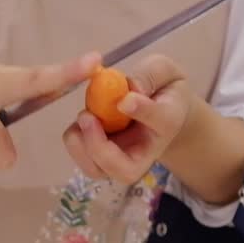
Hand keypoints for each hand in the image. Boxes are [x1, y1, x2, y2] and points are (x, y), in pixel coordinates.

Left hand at [62, 55, 195, 186]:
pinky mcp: (102, 159)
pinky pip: (84, 161)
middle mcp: (147, 152)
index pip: (163, 121)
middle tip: (87, 116)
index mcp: (168, 122)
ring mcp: (122, 161)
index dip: (143, 112)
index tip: (125, 99)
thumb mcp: (163, 70)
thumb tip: (129, 91)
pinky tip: (80, 121)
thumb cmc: (163, 88)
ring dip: (82, 147)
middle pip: (126, 172)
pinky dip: (75, 142)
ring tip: (83, 116)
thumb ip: (150, 75)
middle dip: (100, 148)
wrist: (161, 108)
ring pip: (99, 171)